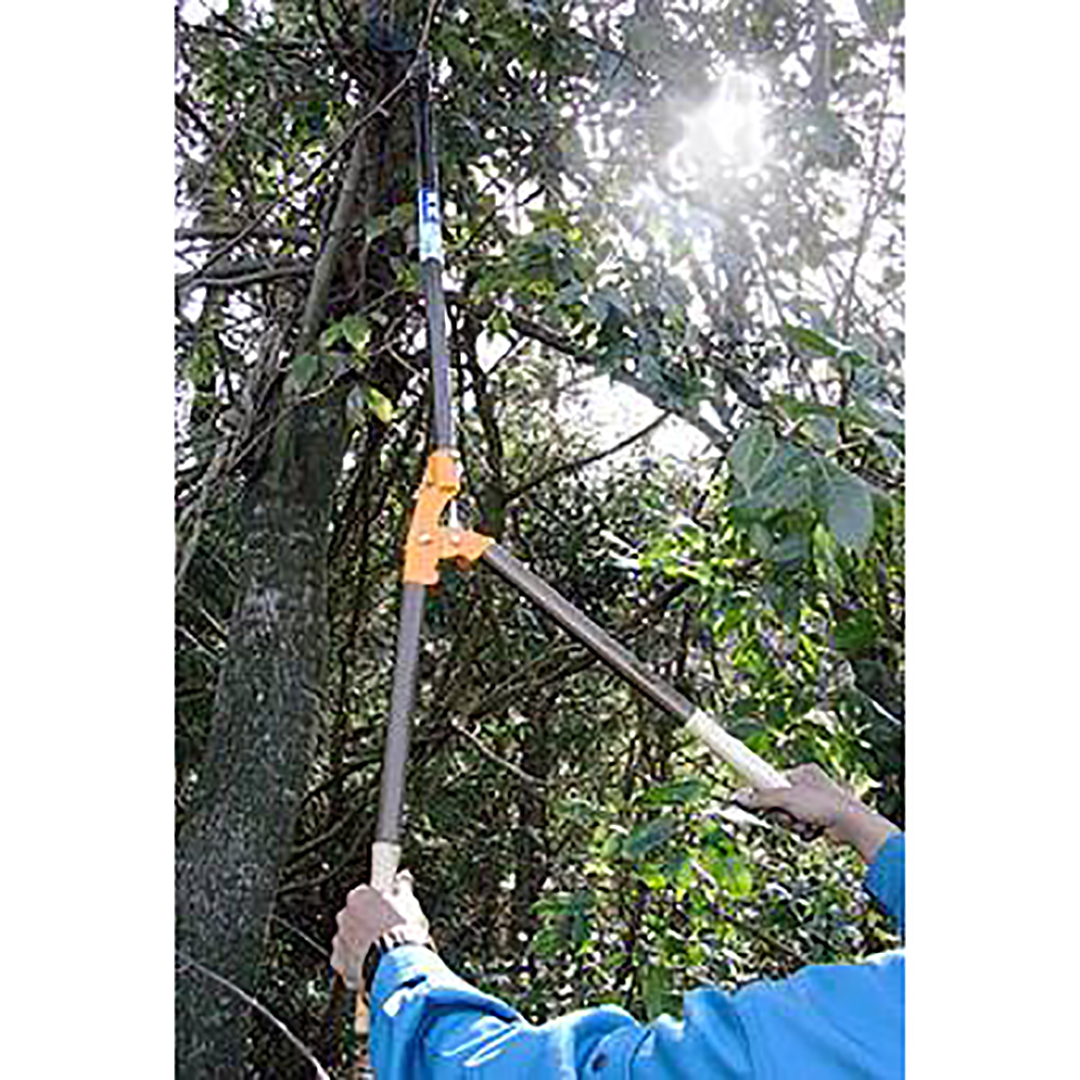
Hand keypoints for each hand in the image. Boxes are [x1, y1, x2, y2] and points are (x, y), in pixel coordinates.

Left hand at [331, 870, 430, 989]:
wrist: (397, 964)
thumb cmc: (403, 931)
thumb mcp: (410, 903)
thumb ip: (403, 887)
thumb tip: (403, 877)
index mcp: (359, 896)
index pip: (366, 895)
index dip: (378, 904)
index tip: (387, 910)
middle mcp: (344, 915)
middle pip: (356, 917)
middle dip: (368, 925)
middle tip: (387, 933)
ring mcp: (339, 938)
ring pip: (350, 939)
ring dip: (362, 944)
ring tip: (383, 953)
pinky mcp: (338, 961)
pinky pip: (346, 959)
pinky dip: (356, 963)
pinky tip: (373, 964)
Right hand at [734, 763, 899, 863]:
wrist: (852, 825)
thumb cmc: (825, 804)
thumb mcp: (788, 798)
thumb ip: (761, 798)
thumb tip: (740, 796)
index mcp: (802, 772)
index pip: (773, 781)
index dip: (765, 793)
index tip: (751, 799)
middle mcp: (808, 786)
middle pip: (778, 802)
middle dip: (781, 814)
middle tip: (788, 815)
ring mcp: (814, 804)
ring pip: (788, 817)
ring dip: (793, 824)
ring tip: (805, 823)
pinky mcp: (818, 821)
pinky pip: (799, 827)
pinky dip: (803, 831)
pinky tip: (814, 830)